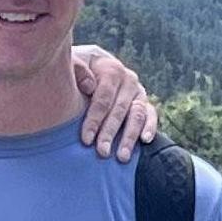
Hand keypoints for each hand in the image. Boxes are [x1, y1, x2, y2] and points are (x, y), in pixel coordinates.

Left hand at [71, 45, 158, 161]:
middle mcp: (128, 80)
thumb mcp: (71, 64)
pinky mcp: (144, 103)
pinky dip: (150, 127)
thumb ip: (76, 70)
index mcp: (111, 69)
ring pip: (137, 115)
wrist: (91, 65)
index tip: (85, 140)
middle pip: (120, 110)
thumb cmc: (75, 70)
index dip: (94, 119)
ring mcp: (138, 92)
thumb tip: (89, 86)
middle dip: (110, 133)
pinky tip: (145, 141)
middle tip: (102, 152)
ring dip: (130, 137)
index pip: (103, 98)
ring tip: (122, 156)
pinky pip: (151, 115)